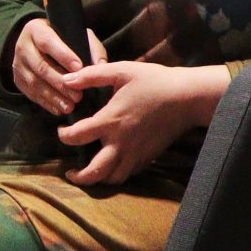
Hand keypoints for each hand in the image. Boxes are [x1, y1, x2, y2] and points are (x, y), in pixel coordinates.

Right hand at [10, 17, 108, 116]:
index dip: (63, 55)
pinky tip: (59, 109)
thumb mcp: (77, 35)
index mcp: (36, 29)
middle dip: (60, 83)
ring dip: (53, 96)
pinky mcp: (18, 79)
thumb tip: (100, 66)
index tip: (79, 67)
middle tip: (78, 95)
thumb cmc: (63, 40)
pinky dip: (46, 103)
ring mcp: (18, 64)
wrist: (38, 43)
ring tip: (70, 106)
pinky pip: (30, 93)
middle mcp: (23, 46)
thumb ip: (90, 48)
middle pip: (41, 66)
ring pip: (34, 82)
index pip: (48, 42)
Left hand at [54, 62, 232, 186]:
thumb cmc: (155, 81)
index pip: (76, 137)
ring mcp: (136, 153)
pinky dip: (117, 174)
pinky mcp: (148, 157)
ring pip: (113, 179)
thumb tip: (67, 79)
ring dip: (98, 179)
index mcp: (110, 121)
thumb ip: (92, 75)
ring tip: (90, 174)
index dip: (64, 136)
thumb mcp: (121, 71)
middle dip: (79, 177)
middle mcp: (120, 143)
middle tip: (70, 173)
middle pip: (94, 172)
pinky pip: (129, 174)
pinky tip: (112, 165)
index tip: (62, 131)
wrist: (188, 97)